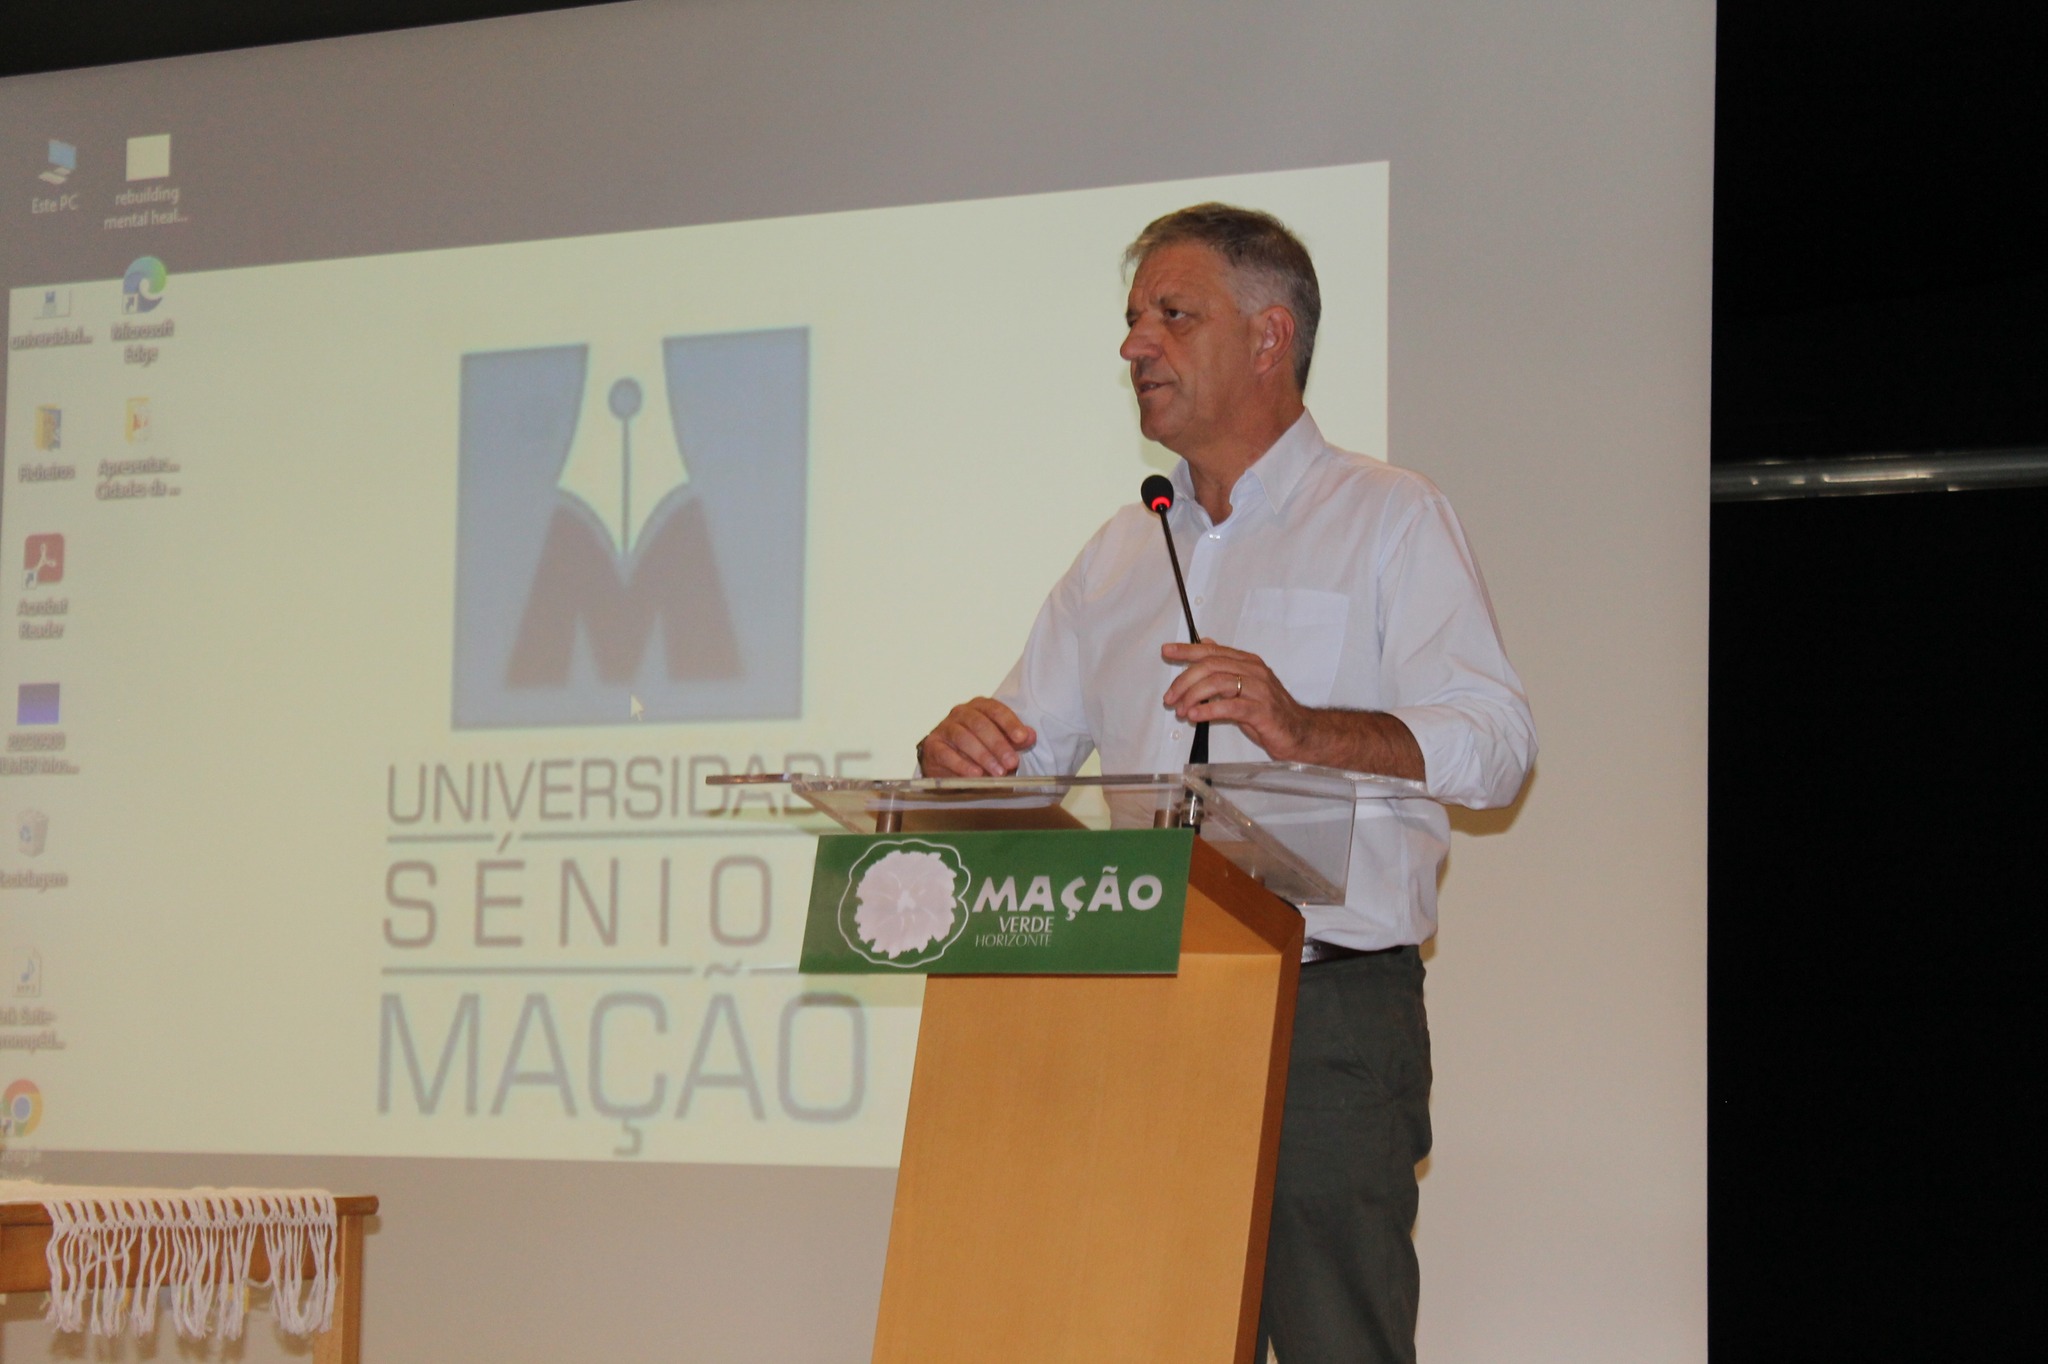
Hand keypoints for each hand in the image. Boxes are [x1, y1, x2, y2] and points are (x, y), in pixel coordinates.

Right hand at [918, 698, 1036, 776]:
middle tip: (1011, 762)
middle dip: (998, 744)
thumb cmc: (978, 747)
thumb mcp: (1000, 742)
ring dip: (983, 756)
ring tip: (997, 772)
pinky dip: (962, 765)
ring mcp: (944, 727)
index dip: (1010, 723)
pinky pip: (946, 754)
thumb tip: (1030, 735)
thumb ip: (1015, 739)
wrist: (945, 760)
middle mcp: (961, 712)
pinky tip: (975, 775)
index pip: (996, 709)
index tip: (1022, 738)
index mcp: (980, 706)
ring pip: (963, 738)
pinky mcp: (933, 745)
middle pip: (980, 724)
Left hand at [1160, 638, 1312, 760]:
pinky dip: (1208, 710)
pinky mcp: (1262, 711)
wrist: (1300, 732)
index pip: (1212, 651)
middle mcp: (1254, 671)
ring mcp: (1259, 690)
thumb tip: (1205, 643)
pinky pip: (1230, 707)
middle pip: (1211, 666)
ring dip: (1193, 697)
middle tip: (1170, 697)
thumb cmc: (1269, 710)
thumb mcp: (1245, 684)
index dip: (1187, 650)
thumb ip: (1225, 665)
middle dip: (1184, 681)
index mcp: (1248, 662)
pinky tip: (1195, 716)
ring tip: (1181, 710)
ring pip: (1218, 683)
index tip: (1167, 651)